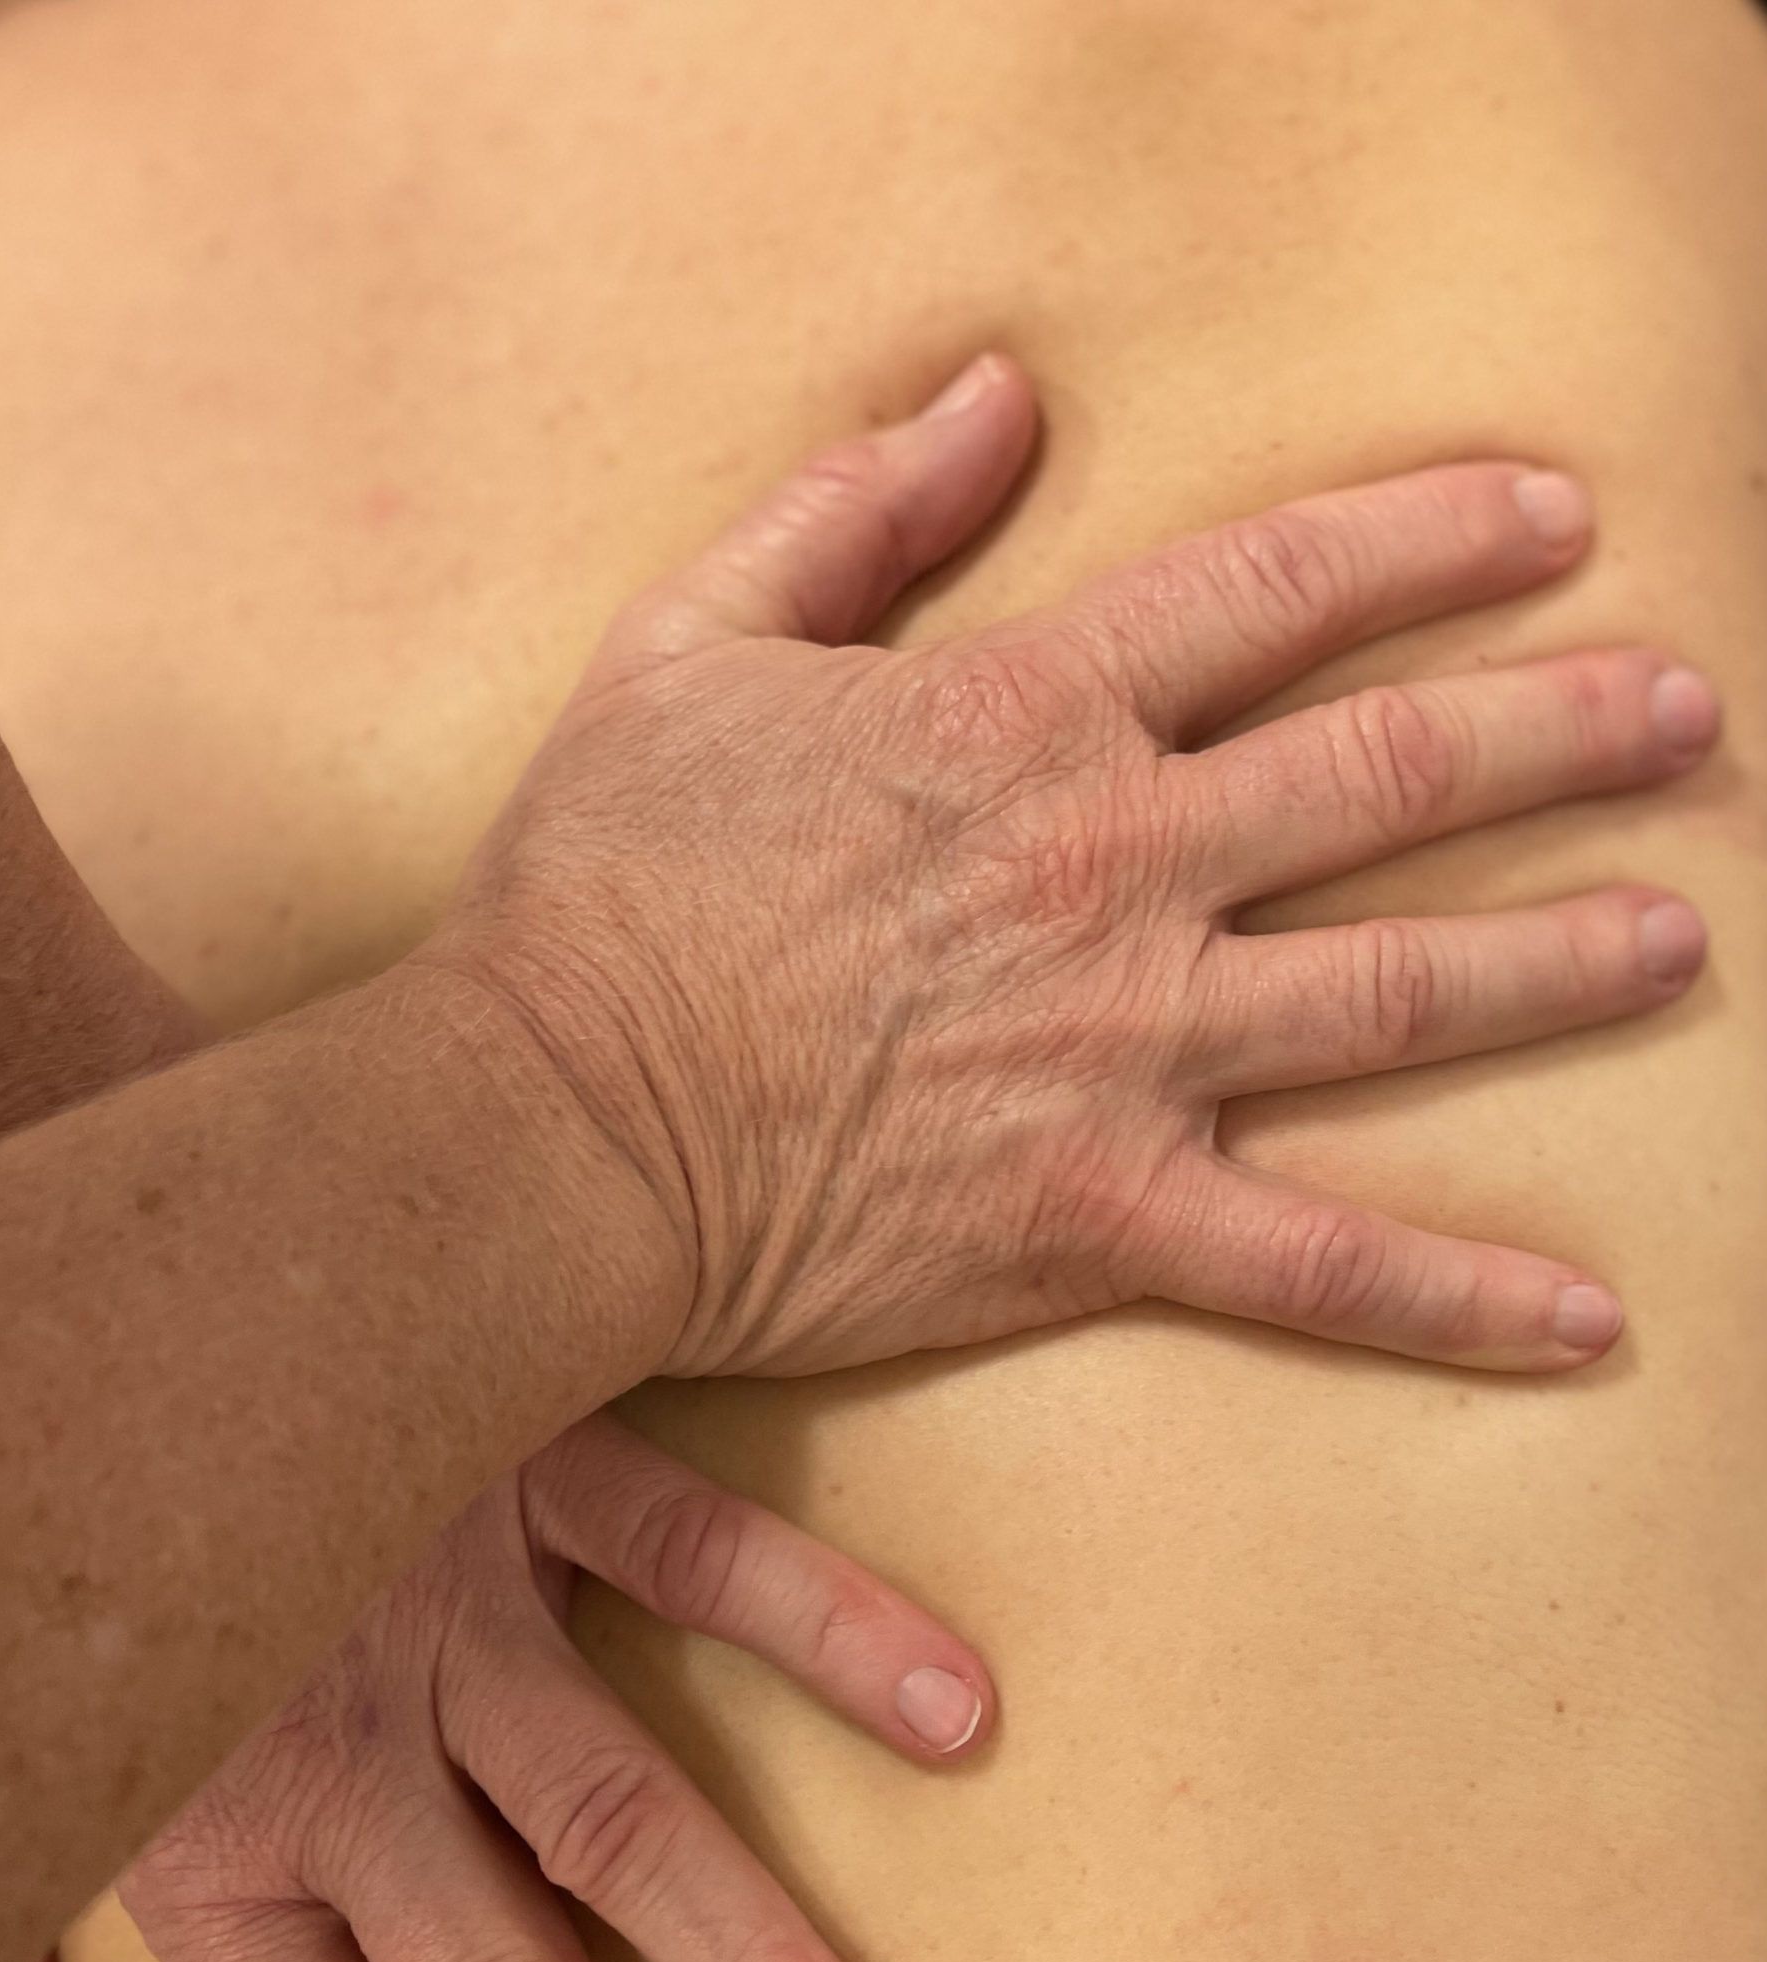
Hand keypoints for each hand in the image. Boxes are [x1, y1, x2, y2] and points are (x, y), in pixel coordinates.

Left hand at [0, 1413, 993, 1961]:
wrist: (120, 1267)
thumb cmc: (78, 1538)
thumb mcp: (26, 1758)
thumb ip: (0, 1955)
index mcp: (221, 1843)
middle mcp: (349, 1750)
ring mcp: (458, 1607)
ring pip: (620, 1813)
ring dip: (759, 1960)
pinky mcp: (540, 1465)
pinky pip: (698, 1550)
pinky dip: (823, 1624)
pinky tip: (952, 1710)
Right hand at [432, 354, 1712, 1377]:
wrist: (553, 1124)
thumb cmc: (603, 887)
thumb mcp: (690, 640)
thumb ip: (852, 509)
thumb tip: (991, 394)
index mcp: (1025, 719)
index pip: (1280, 591)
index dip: (1433, 540)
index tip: (1553, 520)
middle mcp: (1116, 869)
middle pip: (1388, 778)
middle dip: (1558, 734)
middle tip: (1686, 720)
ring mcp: (1126, 1047)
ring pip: (1397, 992)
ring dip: (1559, 962)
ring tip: (1675, 943)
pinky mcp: (1100, 1214)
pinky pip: (1316, 1263)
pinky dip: (1455, 1296)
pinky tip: (1582, 1321)